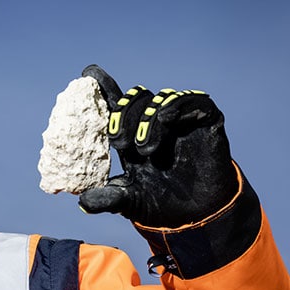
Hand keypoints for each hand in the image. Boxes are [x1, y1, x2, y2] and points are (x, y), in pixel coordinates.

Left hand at [78, 65, 237, 227]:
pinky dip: (179, 105)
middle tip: (118, 142)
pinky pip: (196, 102)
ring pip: (162, 99)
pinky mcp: (207, 123)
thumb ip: (108, 199)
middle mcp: (156, 123)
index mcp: (133, 135)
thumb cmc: (161, 206)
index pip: (117, 104)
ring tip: (143, 149)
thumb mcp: (129, 202)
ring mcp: (182, 121)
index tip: (89, 73)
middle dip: (124, 113)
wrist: (197, 217)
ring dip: (148, 118)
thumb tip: (83, 202)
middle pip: (137, 97)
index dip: (105, 86)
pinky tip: (166, 119)